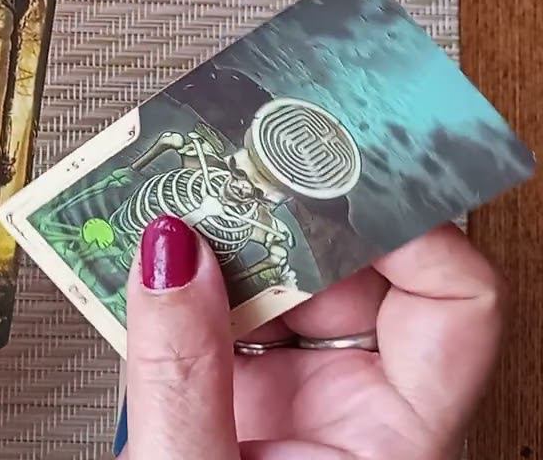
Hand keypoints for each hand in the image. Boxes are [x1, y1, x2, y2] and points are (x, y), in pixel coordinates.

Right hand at [120, 215, 501, 458]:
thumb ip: (183, 377)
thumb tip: (170, 259)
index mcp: (394, 438)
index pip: (453, 299)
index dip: (408, 224)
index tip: (339, 178)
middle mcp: (354, 410)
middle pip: (353, 272)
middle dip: (290, 215)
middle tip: (238, 168)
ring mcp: (291, 403)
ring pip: (278, 285)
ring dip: (222, 241)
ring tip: (174, 205)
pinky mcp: (232, 400)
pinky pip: (218, 314)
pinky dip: (181, 280)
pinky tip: (148, 260)